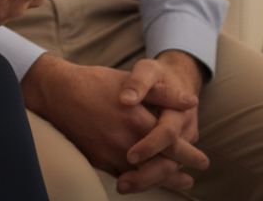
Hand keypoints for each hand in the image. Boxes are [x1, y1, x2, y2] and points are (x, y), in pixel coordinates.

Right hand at [20, 54, 202, 193]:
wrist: (58, 92)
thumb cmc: (95, 82)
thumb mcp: (130, 80)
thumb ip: (162, 93)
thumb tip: (191, 101)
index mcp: (136, 120)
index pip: (172, 144)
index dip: (190, 154)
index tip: (203, 160)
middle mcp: (126, 142)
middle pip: (161, 166)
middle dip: (179, 174)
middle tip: (192, 179)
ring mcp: (110, 154)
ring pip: (143, 176)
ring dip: (162, 180)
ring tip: (177, 182)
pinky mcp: (98, 161)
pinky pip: (124, 175)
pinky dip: (140, 180)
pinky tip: (146, 177)